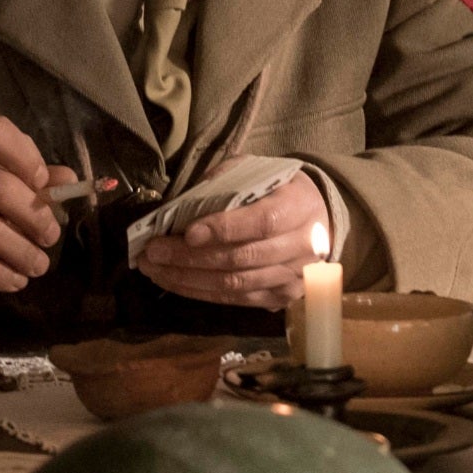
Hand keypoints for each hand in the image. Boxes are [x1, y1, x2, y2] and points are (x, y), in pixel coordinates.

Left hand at [135, 173, 329, 308]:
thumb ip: (224, 182)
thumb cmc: (279, 191)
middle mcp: (303, 247)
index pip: (262, 223)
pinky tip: (175, 282)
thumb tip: (181, 207)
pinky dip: (201, 292)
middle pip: (242, 258)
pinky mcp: (282, 297)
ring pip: (235, 285)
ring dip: (188, 279)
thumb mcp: (258, 172)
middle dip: (191, 258)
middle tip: (153, 252)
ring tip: (154, 268)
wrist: (319, 219)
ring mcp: (293, 277)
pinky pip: (237, 300)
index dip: (224, 230)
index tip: (188, 232)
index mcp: (299, 208)